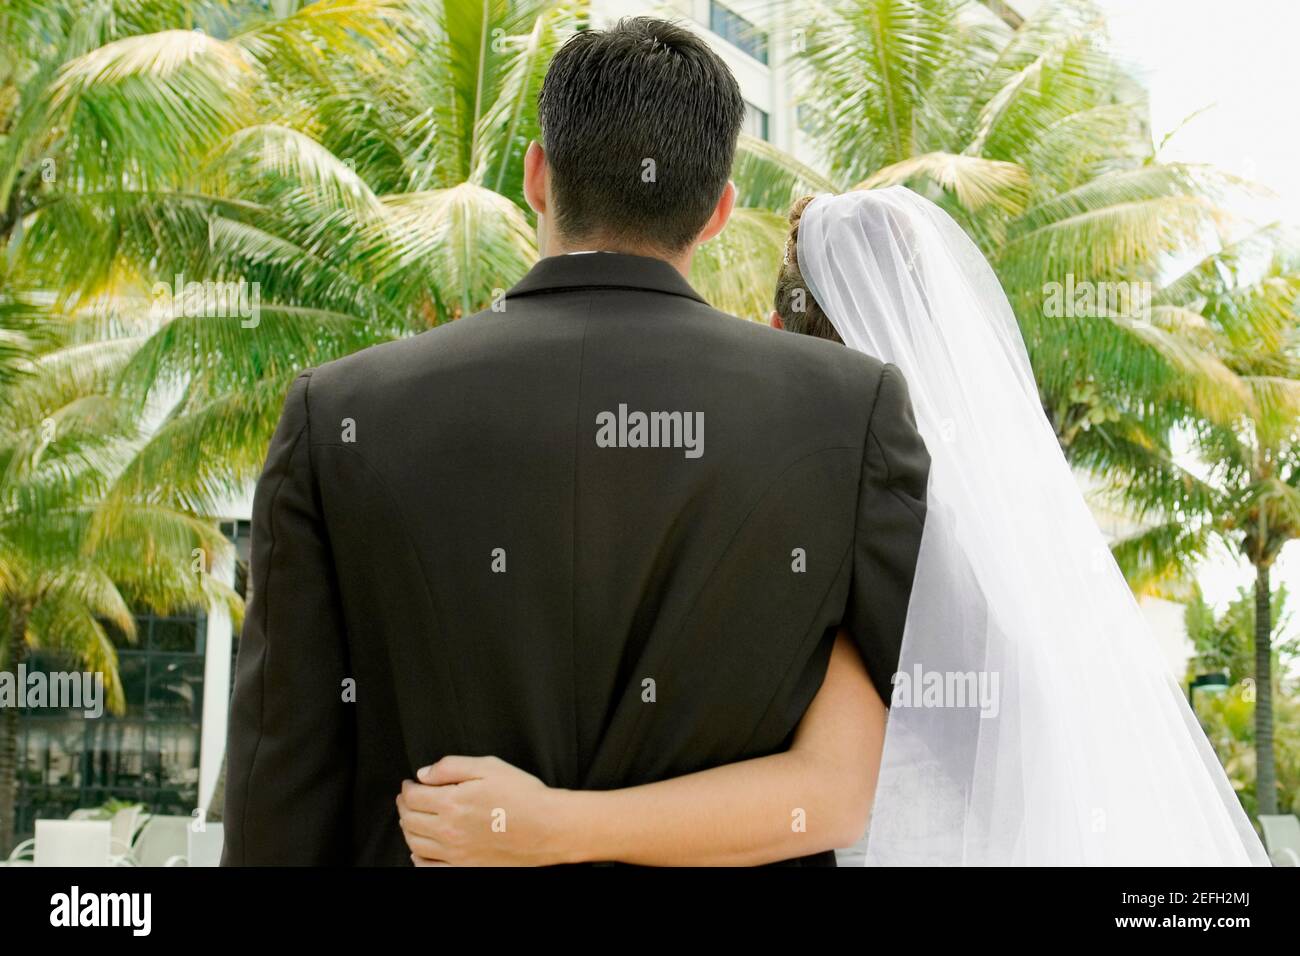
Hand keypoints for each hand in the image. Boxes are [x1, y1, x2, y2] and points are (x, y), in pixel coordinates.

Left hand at [396, 755, 571, 865]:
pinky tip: (419, 850)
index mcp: (452, 803)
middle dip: (404, 806)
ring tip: (412, 818)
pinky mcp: (464, 868)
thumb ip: (452, 766)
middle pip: (410, 820)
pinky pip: (429, 868)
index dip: (407, 788)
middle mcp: (448, 831)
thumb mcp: (489, 767)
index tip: (410, 784)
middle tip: (408, 798)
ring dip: (408, 828)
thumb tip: (424, 774)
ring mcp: (455, 854)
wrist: (548, 828)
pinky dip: (418, 858)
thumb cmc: (523, 796)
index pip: (414, 797)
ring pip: (415, 843)